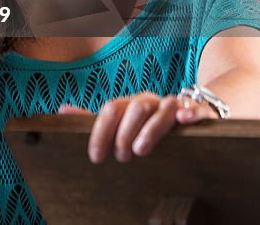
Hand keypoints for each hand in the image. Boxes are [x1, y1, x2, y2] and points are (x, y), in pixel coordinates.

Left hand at [59, 91, 218, 163]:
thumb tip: (62, 111)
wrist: (189, 113)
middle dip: (124, 133)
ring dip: (150, 129)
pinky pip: (195, 108)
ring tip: (140, 150)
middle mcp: (150, 101)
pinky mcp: (198, 112)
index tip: (95, 157)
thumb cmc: (148, 125)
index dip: (100, 132)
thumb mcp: (121, 123)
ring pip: (161, 109)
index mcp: (129, 104)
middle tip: (122, 158)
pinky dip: (189, 112)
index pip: (110, 110)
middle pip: (134, 108)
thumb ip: (95, 120)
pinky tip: (184, 121)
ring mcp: (173, 105)